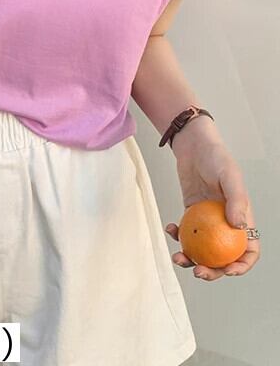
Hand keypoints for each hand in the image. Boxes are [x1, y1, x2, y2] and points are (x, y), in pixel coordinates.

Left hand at [164, 138, 260, 280]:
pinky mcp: (190, 214)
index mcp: (241, 218)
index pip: (248, 250)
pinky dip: (177, 235)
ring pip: (201, 248)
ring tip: (178, 257)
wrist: (193, 146)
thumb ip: (237, 201)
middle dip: (212, 271)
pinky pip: (185, 232)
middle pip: (222, 256)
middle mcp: (225, 223)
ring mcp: (206, 220)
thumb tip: (239, 227)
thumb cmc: (216, 158)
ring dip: (190, 258)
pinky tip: (170, 228)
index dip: (241, 265)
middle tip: (197, 272)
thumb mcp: (230, 177)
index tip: (227, 270)